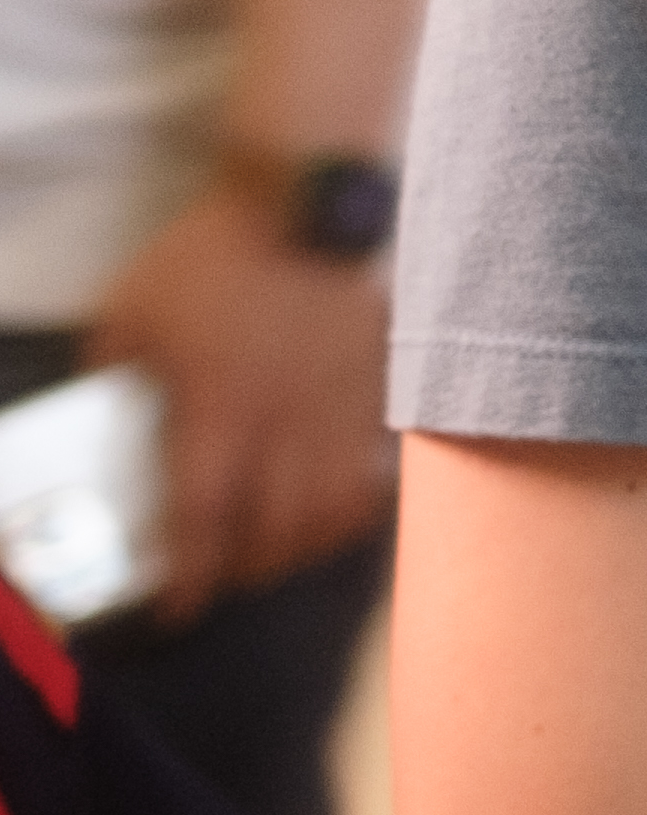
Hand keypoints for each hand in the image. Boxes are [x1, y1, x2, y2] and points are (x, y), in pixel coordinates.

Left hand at [91, 185, 393, 614]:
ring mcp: (339, 414)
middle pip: (276, 533)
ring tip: (276, 553)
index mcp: (217, 410)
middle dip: (244, 570)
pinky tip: (332, 514)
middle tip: (221, 574)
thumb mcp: (130, 315)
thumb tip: (103, 424)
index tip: (178, 605)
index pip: (205, 518)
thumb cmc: (208, 260)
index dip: (192, 575)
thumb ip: (114, 378)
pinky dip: (354, 510)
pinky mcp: (376, 397)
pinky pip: (374, 475)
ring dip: (302, 550)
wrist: (302, 209)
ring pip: (333, 516)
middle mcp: (285, 426)